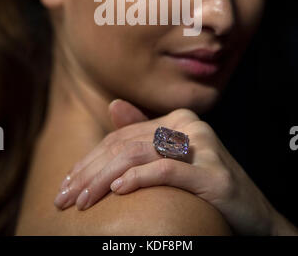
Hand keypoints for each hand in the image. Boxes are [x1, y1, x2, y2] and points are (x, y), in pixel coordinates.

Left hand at [54, 99, 296, 235]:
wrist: (255, 215)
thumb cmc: (207, 185)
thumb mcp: (173, 157)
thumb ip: (144, 131)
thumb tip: (114, 105)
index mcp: (178, 119)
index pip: (122, 136)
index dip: (91, 159)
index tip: (68, 183)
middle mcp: (190, 126)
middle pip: (126, 145)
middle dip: (90, 172)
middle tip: (65, 198)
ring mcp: (204, 147)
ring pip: (139, 155)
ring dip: (103, 179)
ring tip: (82, 200)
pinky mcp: (214, 174)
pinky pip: (167, 171)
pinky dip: (138, 179)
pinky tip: (117, 191)